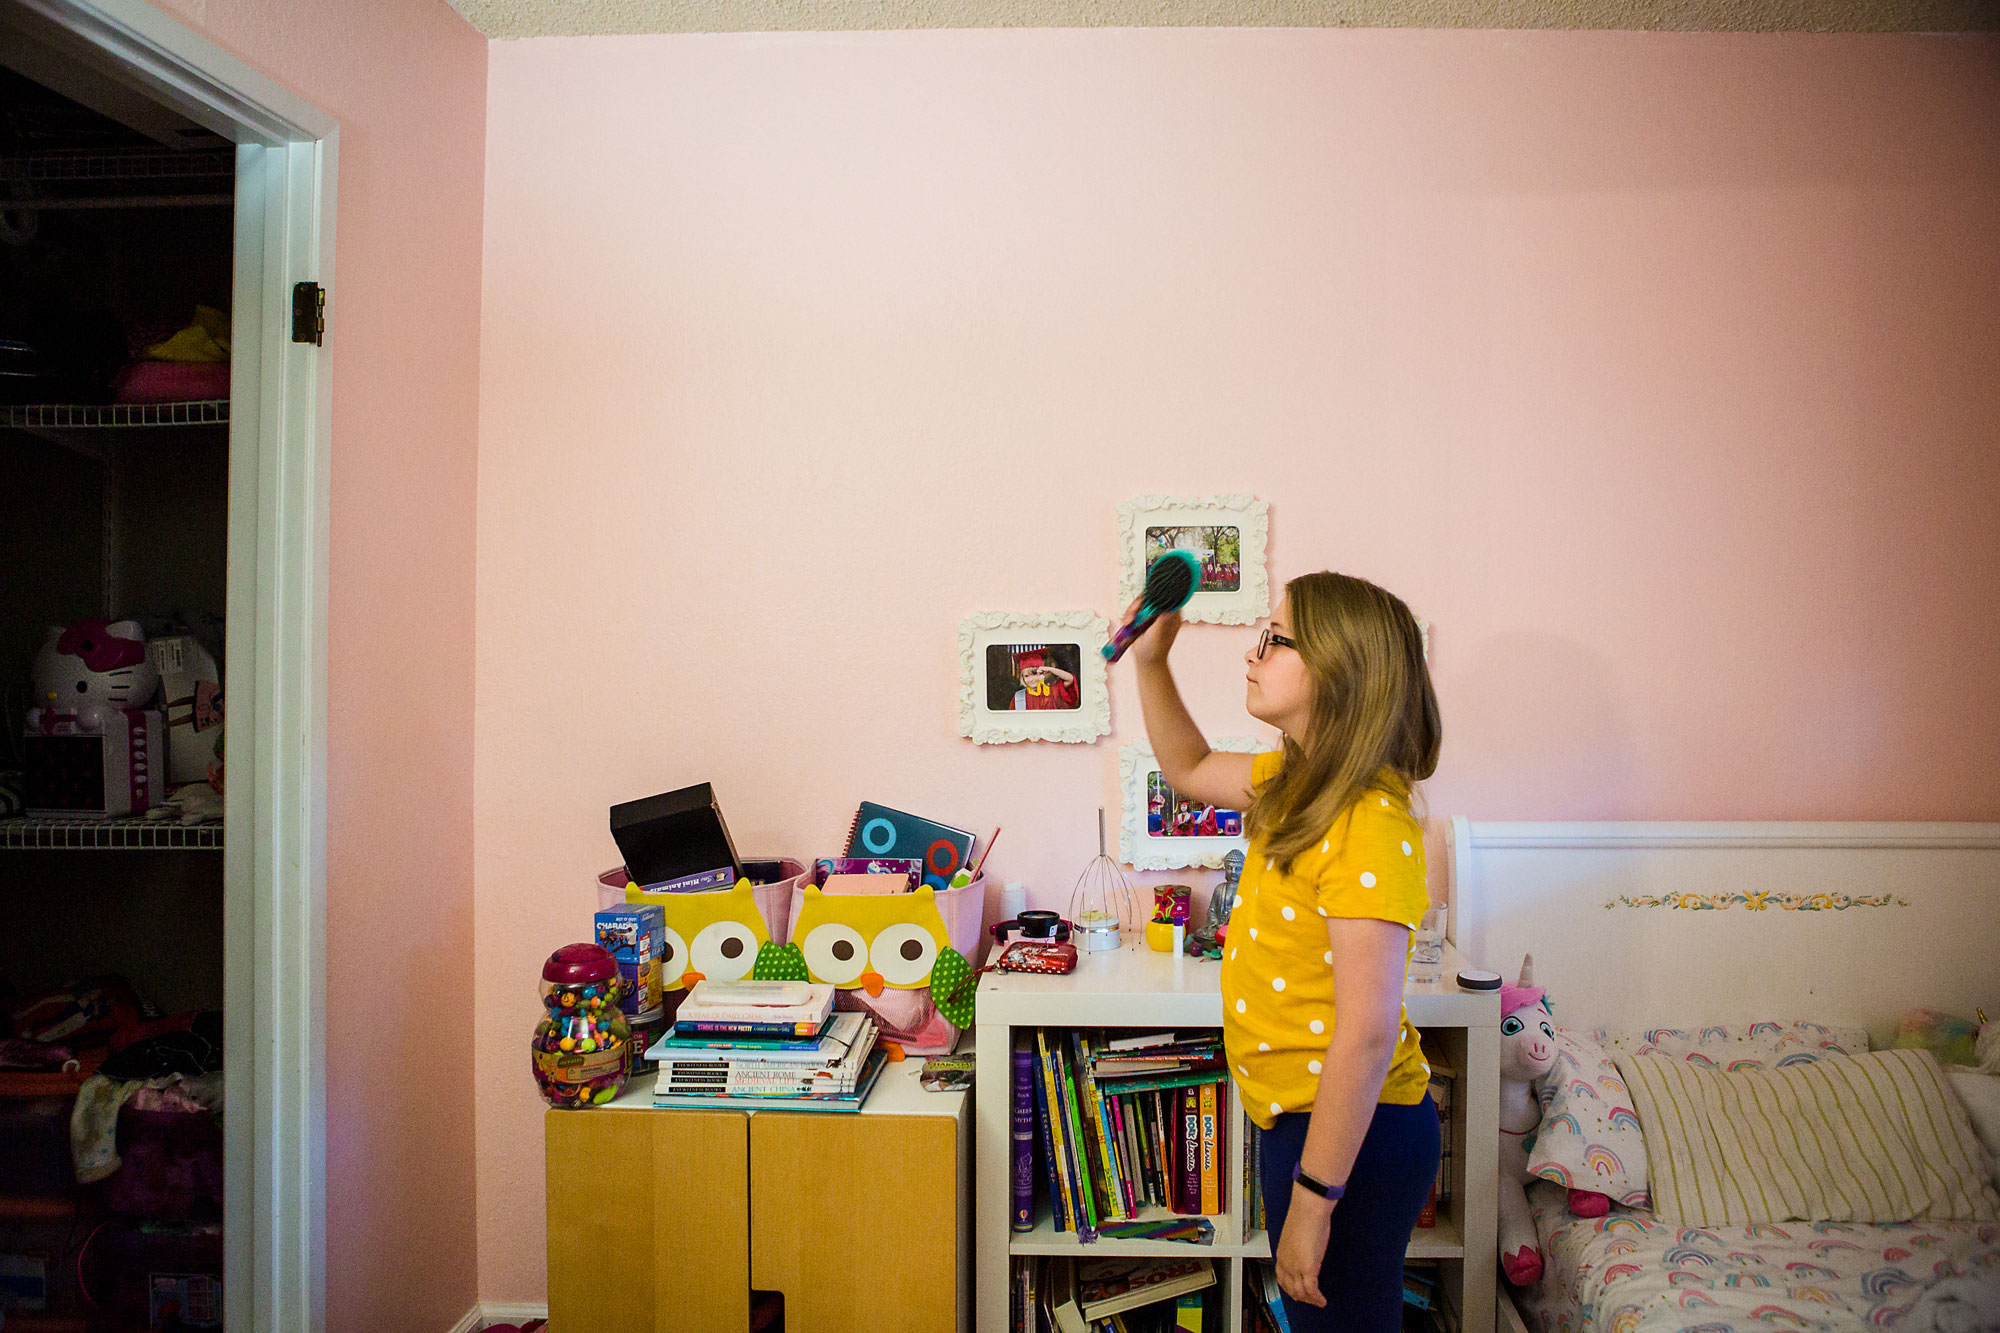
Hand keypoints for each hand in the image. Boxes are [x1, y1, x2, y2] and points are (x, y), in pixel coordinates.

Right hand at [1123, 597, 1181, 667]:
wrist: (1145, 660)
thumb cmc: (1156, 650)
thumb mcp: (1159, 634)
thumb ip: (1162, 621)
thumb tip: (1168, 609)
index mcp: (1172, 615)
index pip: (1168, 598)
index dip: (1158, 594)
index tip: (1148, 597)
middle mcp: (1162, 613)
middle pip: (1151, 597)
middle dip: (1140, 603)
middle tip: (1135, 610)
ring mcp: (1151, 615)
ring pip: (1140, 603)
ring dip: (1132, 611)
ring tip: (1129, 621)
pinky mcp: (1141, 618)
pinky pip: (1133, 610)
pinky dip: (1128, 615)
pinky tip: (1128, 623)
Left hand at [1275, 1192, 1332, 1306]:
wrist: (1308, 1209)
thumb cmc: (1304, 1216)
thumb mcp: (1297, 1234)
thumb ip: (1299, 1245)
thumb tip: (1305, 1247)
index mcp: (1282, 1254)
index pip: (1282, 1278)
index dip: (1290, 1288)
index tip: (1297, 1292)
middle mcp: (1286, 1263)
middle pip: (1291, 1288)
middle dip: (1300, 1297)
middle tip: (1309, 1300)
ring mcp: (1296, 1267)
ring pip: (1301, 1292)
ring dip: (1310, 1300)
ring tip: (1318, 1303)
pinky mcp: (1308, 1268)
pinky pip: (1311, 1290)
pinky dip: (1317, 1299)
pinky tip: (1322, 1301)